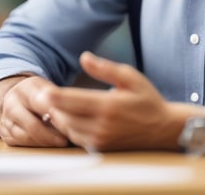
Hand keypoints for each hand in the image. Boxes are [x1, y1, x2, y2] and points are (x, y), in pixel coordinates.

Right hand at [0, 75, 69, 146]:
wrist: (18, 95)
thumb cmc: (39, 93)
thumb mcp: (48, 88)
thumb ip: (57, 98)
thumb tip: (70, 115)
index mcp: (25, 88)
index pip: (41, 104)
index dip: (56, 115)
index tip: (69, 123)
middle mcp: (11, 102)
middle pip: (32, 125)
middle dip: (51, 135)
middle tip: (66, 140)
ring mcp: (5, 119)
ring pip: (26, 137)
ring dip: (44, 142)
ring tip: (60, 142)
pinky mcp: (4, 133)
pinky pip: (20, 143)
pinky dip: (36, 144)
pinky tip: (48, 143)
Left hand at [33, 52, 202, 151]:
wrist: (162, 128)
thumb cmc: (146, 99)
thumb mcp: (130, 77)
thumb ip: (105, 68)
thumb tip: (84, 56)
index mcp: (108, 106)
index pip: (73, 102)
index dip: (55, 96)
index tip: (42, 90)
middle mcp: (102, 126)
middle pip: (65, 117)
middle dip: (53, 107)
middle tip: (45, 94)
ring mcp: (101, 140)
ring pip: (68, 129)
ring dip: (59, 117)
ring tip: (55, 104)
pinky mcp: (100, 148)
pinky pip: (76, 138)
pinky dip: (69, 127)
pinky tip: (69, 116)